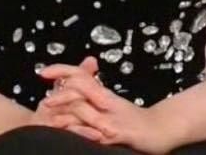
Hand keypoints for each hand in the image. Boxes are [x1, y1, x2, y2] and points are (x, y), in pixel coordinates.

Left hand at [39, 60, 173, 154]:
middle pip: (80, 89)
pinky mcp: (115, 135)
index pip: (81, 75)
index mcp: (104, 94)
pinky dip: (80, 131)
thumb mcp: (114, 103)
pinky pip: (94, 133)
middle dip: (59, 92)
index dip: (62, 70)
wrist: (162, 129)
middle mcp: (106, 103)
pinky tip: (70, 132)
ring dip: (63, 112)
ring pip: (84, 110)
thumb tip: (83, 79)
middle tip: (44, 99)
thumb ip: (96, 93)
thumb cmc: (136, 119)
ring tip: (48, 116)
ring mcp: (110, 119)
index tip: (44, 72)